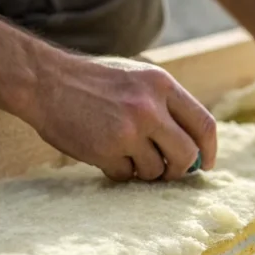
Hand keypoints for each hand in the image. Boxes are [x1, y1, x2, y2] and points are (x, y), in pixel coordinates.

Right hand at [23, 54, 216, 181]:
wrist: (45, 81)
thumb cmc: (93, 82)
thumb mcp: (137, 79)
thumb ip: (165, 105)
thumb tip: (194, 145)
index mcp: (162, 85)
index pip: (204, 124)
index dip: (208, 150)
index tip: (204, 164)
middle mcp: (150, 107)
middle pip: (186, 154)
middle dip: (180, 169)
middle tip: (168, 171)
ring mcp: (128, 130)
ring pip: (156, 170)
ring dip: (145, 171)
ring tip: (126, 155)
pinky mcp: (106, 150)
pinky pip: (126, 175)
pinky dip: (119, 172)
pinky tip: (105, 155)